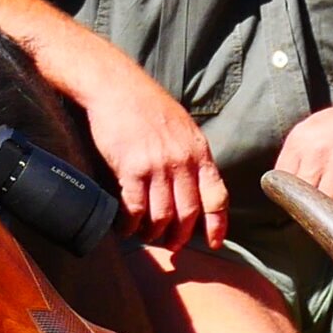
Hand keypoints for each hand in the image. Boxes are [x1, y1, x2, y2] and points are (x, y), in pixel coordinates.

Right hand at [52, 49, 230, 248]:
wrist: (116, 87)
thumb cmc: (147, 106)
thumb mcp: (182, 127)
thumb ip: (192, 156)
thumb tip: (195, 187)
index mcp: (198, 152)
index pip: (217, 196)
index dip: (217, 225)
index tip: (214, 243)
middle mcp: (182, 161)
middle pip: (188, 213)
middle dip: (180, 236)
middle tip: (171, 245)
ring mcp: (157, 166)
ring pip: (161, 216)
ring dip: (153, 233)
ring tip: (146, 236)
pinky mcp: (131, 169)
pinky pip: (135, 209)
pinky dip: (130, 225)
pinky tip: (125, 227)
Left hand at [274, 90, 332, 215]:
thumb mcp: (314, 128)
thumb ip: (297, 154)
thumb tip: (284, 183)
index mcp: (300, 140)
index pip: (280, 178)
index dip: (285, 194)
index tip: (291, 202)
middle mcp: (317, 153)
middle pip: (301, 196)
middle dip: (306, 209)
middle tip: (312, 216)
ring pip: (325, 207)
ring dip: (328, 217)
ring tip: (330, 218)